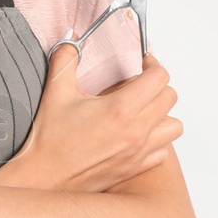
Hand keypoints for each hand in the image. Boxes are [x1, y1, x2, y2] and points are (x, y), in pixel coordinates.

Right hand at [9, 44, 181, 192]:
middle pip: (170, 97)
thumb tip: (72, 38)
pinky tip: (137, 134)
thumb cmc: (49, 140)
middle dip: (157, 86)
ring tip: (142, 110)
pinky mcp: (135, 169)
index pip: (160, 77)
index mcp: (120, 109)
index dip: (153, 65)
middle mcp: (136, 131)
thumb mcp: (56, 91)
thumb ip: (66, 58)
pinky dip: (156, 140)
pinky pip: (163, 151)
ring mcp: (138, 152)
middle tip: (139, 84)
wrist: (43, 179)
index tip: (143, 64)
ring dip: (162, 114)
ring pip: (174, 126)